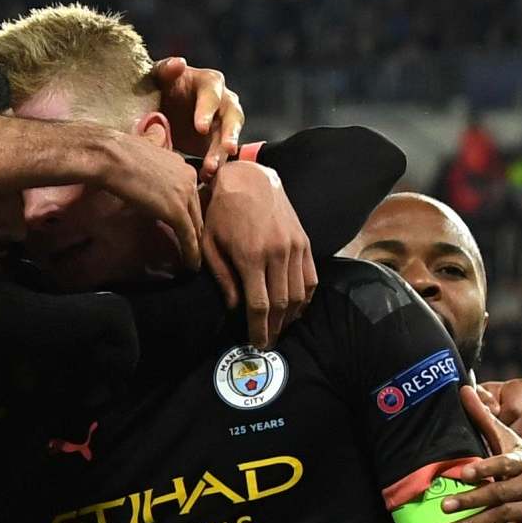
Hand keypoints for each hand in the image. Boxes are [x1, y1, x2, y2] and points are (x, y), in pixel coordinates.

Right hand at [93, 130, 204, 268]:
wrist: (111, 156)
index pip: (191, 195)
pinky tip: (191, 266)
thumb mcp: (145, 154)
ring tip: (194, 260)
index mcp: (183, 166)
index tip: (187, 226)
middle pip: (197, 211)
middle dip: (196, 229)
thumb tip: (153, 152)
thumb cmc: (119, 153)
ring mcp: (185, 195)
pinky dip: (191, 253)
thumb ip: (156, 162)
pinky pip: (188, 237)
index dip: (189, 213)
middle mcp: (190, 178)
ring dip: (196, 244)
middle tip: (194, 247)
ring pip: (196, 225)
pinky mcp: (177, 212)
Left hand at [152, 57, 243, 179]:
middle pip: (233, 116)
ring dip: (222, 154)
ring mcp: (224, 123)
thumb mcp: (157, 77)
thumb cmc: (158, 87)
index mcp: (209, 82)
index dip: (208, 110)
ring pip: (230, 138)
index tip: (201, 128)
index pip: (213, 94)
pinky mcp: (219, 143)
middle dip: (230, 133)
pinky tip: (205, 177)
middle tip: (226, 149)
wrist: (157, 109)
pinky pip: (222, 155)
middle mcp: (223, 101)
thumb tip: (180, 63)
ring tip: (211, 169)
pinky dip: (215, 166)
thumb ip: (165, 69)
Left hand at [200, 159, 315, 348]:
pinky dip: (306, 298)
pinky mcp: (304, 241)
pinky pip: (311, 278)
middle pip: (281, 304)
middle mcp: (277, 253)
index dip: (259, 329)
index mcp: (250, 255)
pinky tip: (296, 309)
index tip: (256, 344)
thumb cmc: (221, 211)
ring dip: (291, 317)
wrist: (248, 178)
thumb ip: (222, 277)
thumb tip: (235, 308)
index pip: (259, 305)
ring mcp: (294, 247)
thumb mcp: (210, 243)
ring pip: (299, 295)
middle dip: (275, 328)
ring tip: (279, 328)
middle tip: (268, 343)